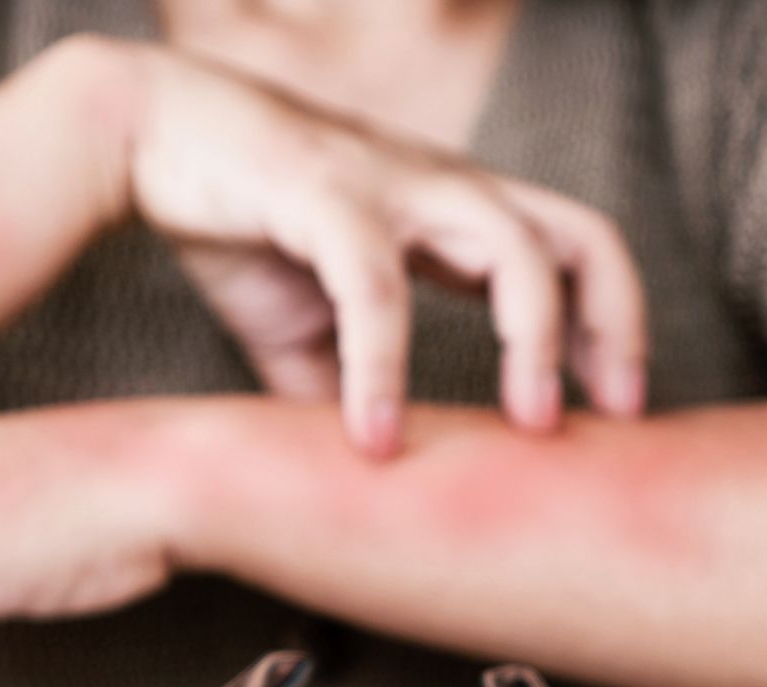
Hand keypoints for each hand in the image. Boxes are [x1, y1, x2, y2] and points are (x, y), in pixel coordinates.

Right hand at [94, 40, 648, 454]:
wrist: (145, 133)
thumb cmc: (239, 221)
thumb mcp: (307, 325)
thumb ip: (349, 387)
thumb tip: (366, 472)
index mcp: (453, 211)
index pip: (573, 250)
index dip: (610, 324)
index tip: (620, 404)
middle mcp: (443, 188)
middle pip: (579, 235)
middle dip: (612, 325)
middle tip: (615, 415)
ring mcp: (392, 184)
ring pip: (509, 248)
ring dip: (532, 341)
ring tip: (529, 428)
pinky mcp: (326, 195)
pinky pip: (378, 289)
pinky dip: (382, 369)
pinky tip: (371, 440)